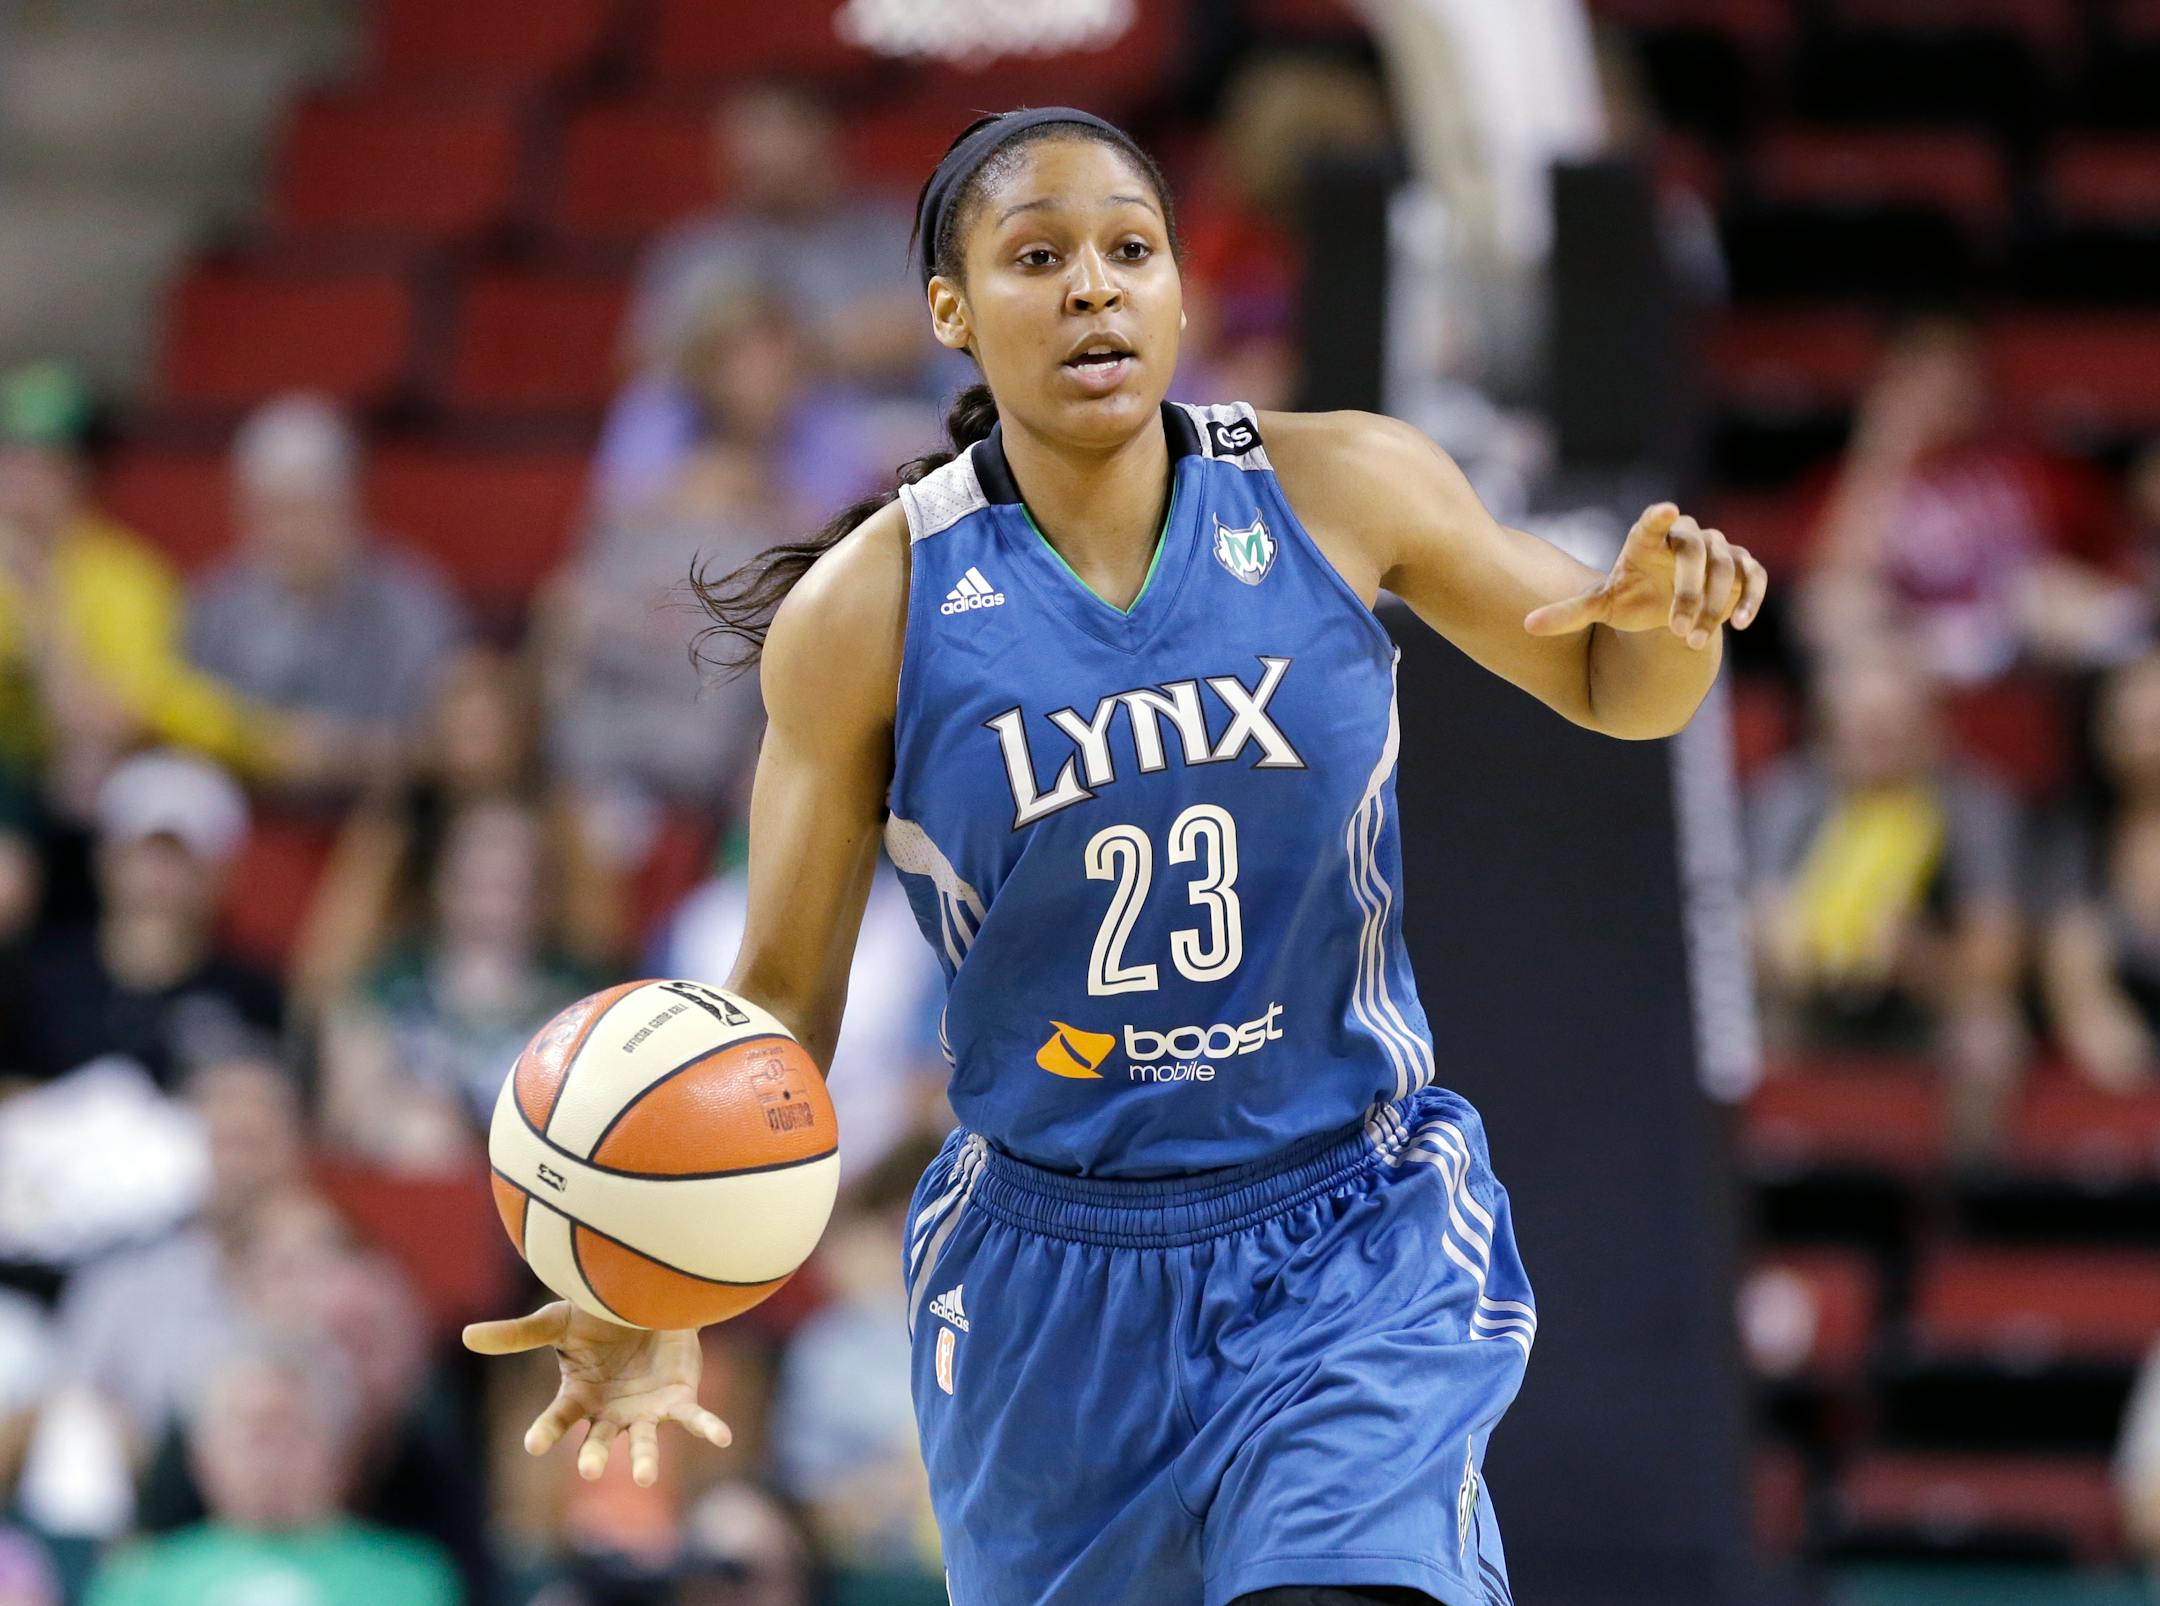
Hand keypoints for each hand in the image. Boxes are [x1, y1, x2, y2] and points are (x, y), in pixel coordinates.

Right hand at [463, 1301, 731, 1486]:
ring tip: (643, 1477)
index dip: (546, 1430)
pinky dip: (708, 1428)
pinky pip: (693, 1419)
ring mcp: (645, 1410)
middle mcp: (610, 1411)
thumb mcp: (557, 1321)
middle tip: (588, 1471)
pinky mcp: (678, 1400)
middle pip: (599, 1440)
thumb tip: (466, 1335)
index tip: (532, 1444)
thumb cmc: (599, 1315)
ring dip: (644, 1459)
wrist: (648, 1297)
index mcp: (579, 1395)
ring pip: (644, 1441)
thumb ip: (517, 1335)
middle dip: (593, 1455)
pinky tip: (723, 1438)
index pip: (558, 1419)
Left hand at [1522, 503, 1767, 649]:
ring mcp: (1717, 551)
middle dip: (1688, 593)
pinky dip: (1750, 598)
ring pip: (1725, 567)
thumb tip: (1526, 627)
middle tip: (1676, 631)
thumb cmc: (1631, 598)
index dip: (1658, 517)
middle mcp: (1685, 539)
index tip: (1665, 511)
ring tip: (1693, 642)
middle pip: (1695, 552)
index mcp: (1647, 541)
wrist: (1667, 608)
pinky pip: (1753, 576)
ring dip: (1714, 604)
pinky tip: (1740, 623)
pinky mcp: (1742, 568)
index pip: (1652, 523)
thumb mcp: (1601, 607)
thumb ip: (1568, 614)